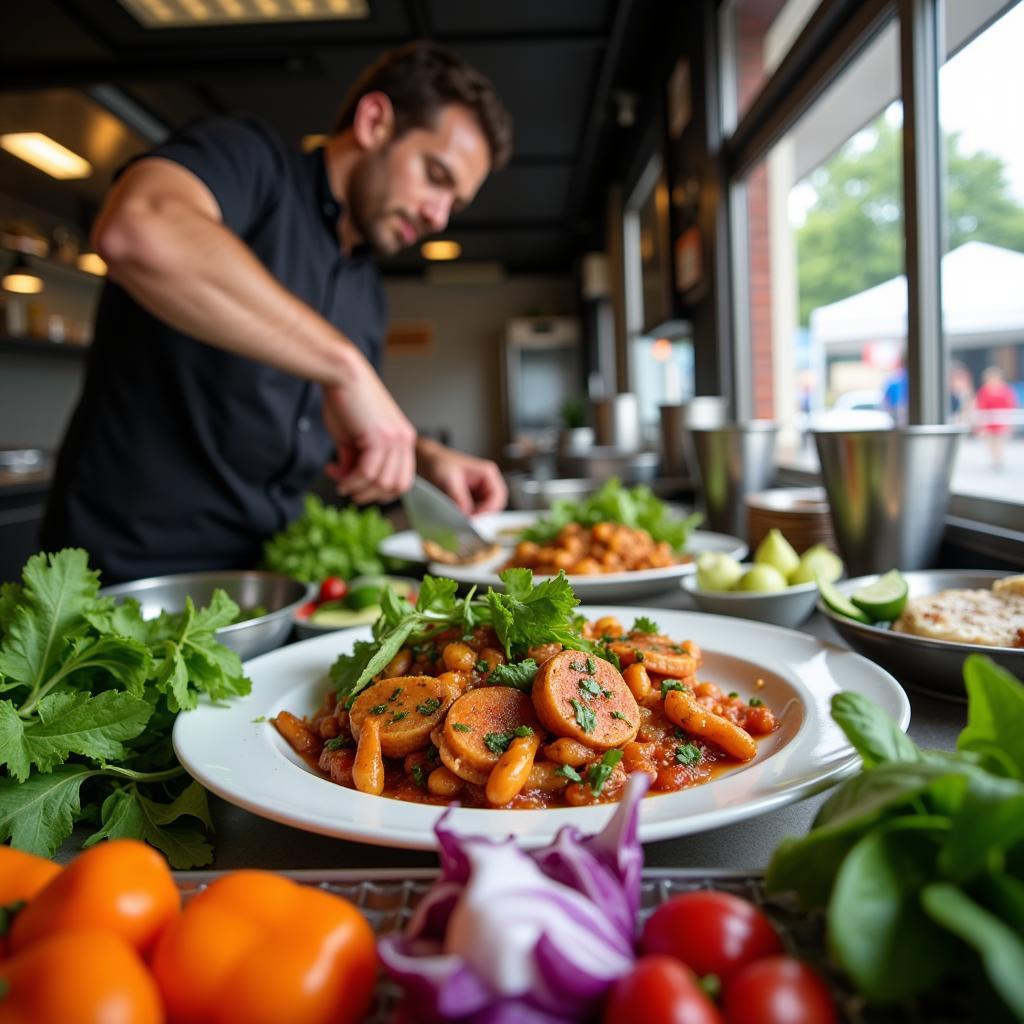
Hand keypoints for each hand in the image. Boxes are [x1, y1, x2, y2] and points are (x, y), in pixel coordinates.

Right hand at [321, 359, 416, 504]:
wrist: (341, 374)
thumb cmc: (345, 401)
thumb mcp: (353, 438)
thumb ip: (356, 461)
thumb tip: (350, 481)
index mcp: (404, 439)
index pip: (404, 480)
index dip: (381, 492)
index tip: (359, 489)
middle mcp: (405, 440)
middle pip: (396, 487)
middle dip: (370, 495)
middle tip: (348, 491)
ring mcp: (395, 439)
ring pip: (380, 483)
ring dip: (356, 488)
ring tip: (339, 481)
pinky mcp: (380, 437)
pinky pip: (367, 473)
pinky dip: (350, 480)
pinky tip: (336, 473)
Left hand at [416, 438, 507, 513]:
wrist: (427, 462)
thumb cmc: (439, 463)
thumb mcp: (449, 479)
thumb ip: (458, 497)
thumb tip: (466, 515)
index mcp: (487, 473)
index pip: (498, 496)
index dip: (488, 510)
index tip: (474, 518)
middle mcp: (487, 482)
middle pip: (493, 506)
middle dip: (480, 515)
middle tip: (465, 522)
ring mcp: (479, 492)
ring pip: (483, 511)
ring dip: (473, 517)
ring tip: (458, 519)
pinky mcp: (471, 499)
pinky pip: (474, 512)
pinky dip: (467, 516)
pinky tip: (456, 516)